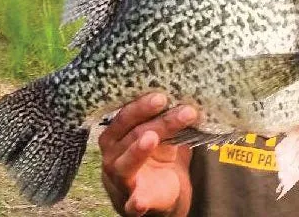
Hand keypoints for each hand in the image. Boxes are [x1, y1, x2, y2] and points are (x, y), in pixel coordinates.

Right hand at [98, 93, 197, 216]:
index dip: (141, 106)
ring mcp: (120, 180)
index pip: (125, 117)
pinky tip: (140, 201)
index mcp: (116, 135)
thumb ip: (166, 117)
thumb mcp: (162, 134)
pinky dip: (136, 202)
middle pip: (133, 135)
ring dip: (139, 151)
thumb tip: (186, 94)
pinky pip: (132, 203)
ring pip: (127, 163)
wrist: (162, 192)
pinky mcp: (132, 204)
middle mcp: (112, 156)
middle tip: (169, 107)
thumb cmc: (157, 156)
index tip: (162, 96)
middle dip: (155, 121)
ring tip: (152, 137)